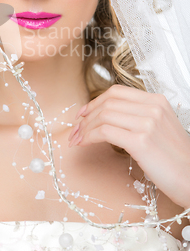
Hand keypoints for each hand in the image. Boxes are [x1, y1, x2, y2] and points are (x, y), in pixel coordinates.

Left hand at [68, 84, 189, 208]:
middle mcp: (152, 108)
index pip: (117, 92)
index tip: (83, 113)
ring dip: (85, 127)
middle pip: (107, 103)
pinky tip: (84, 143)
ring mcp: (147, 123)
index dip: (95, 101)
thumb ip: (138, 116)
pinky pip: (105, 132)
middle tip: (75, 129)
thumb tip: (105, 117)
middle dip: (86, 116)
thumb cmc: (175, 159)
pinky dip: (89, 136)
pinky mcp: (141, 141)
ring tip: (77, 138)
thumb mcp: (160, 127)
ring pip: (103, 116)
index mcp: (157, 101)